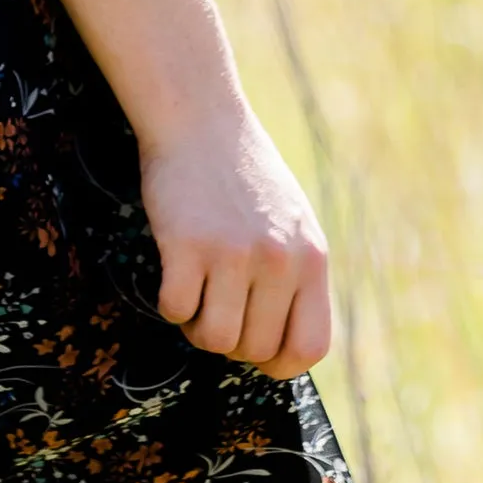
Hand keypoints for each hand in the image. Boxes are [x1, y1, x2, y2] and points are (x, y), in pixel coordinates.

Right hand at [141, 112, 331, 376]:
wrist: (200, 120)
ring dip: (198, 327)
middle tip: (216, 306)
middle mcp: (279, 260)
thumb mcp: (292, 224)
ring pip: (215, 339)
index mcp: (312, 258)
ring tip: (197, 294)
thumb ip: (295, 279)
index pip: (310, 347)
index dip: (279, 363)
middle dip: (230, 341)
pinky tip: (174, 272)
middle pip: (254, 349)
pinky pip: (176, 310)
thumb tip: (283, 349)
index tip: (257, 351)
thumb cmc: (243, 177)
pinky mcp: (188, 245)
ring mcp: (234, 253)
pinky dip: (171, 304)